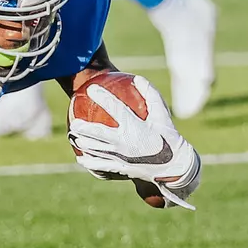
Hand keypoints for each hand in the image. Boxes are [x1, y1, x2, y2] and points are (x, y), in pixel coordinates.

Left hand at [68, 75, 201, 206]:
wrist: (174, 167)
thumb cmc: (168, 138)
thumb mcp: (162, 115)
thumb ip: (151, 95)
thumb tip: (138, 78)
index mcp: (135, 127)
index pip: (115, 108)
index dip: (103, 97)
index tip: (91, 89)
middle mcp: (124, 142)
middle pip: (97, 133)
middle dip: (83, 127)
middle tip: (74, 122)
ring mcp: (121, 157)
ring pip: (96, 149)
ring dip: (82, 143)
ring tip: (73, 137)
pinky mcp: (120, 168)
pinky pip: (100, 165)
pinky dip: (89, 162)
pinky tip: (81, 158)